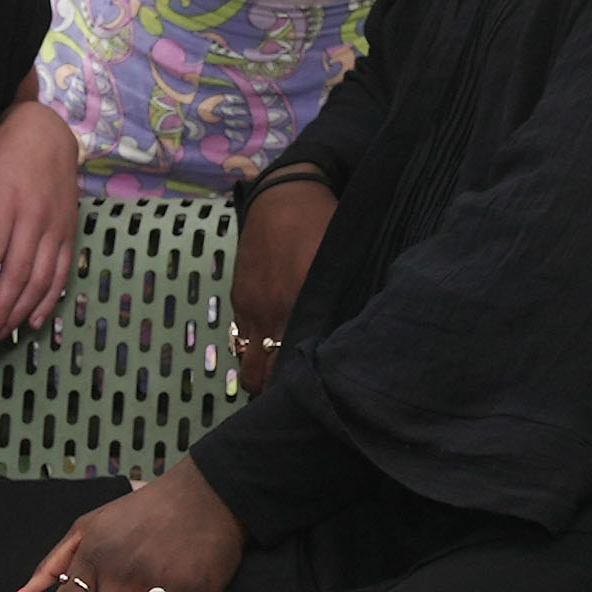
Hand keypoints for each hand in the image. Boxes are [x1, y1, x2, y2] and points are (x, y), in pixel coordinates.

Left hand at [0, 95, 80, 339]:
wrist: (48, 133)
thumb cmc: (3, 154)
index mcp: (6, 200)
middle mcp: (35, 216)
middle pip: (20, 270)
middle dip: (2, 306)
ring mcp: (57, 227)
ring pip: (42, 277)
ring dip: (23, 309)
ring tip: (3, 332)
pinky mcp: (70, 233)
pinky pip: (63, 273)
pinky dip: (50, 299)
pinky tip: (35, 319)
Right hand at [230, 176, 335, 388]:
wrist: (285, 197)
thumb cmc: (326, 229)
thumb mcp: (342, 267)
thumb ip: (341, 306)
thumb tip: (352, 344)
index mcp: (304, 306)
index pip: (294, 367)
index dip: (299, 387)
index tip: (312, 394)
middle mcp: (274, 315)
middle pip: (262, 376)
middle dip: (274, 391)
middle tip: (292, 393)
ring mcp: (252, 309)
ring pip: (247, 363)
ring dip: (260, 373)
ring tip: (277, 376)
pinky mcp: (240, 300)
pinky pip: (240, 340)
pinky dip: (252, 350)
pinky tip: (268, 347)